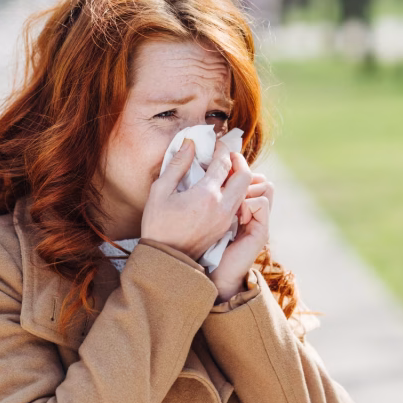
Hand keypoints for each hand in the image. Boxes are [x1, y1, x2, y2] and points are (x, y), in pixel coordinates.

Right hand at [141, 138, 251, 260]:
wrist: (166, 259)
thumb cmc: (158, 224)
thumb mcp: (160, 191)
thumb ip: (176, 165)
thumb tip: (189, 144)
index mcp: (206, 195)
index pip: (224, 163)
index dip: (222, 149)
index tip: (215, 143)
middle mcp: (222, 207)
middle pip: (245, 176)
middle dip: (238, 160)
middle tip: (227, 154)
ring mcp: (226, 219)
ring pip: (244, 190)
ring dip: (239, 176)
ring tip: (224, 169)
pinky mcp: (226, 227)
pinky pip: (239, 203)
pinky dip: (235, 190)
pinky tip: (221, 187)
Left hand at [209, 171, 274, 302]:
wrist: (208, 275)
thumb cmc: (198, 244)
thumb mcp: (202, 212)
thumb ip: (211, 194)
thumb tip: (205, 170)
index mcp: (239, 204)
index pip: (249, 175)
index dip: (238, 167)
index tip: (222, 168)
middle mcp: (252, 210)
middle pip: (260, 177)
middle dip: (244, 173)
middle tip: (226, 180)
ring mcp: (258, 220)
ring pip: (265, 186)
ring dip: (247, 186)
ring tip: (230, 199)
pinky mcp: (261, 230)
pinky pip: (261, 203)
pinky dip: (249, 202)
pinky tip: (236, 214)